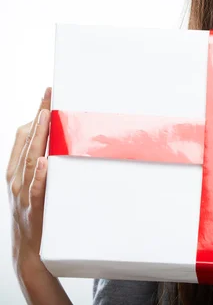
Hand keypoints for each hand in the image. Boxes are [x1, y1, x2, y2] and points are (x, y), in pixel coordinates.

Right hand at [6, 88, 51, 273]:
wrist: (33, 252)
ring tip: (46, 117)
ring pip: (30, 160)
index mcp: (17, 171)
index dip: (34, 115)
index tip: (47, 96)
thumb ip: (43, 166)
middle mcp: (17, 179)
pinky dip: (39, 174)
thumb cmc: (39, 216)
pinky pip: (36, 188)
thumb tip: (58, 143)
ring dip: (38, 137)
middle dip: (38, 117)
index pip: (23, 136)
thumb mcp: (36, 187)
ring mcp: (24, 193)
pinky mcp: (34, 207)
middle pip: (26, 142)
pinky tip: (45, 161)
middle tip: (50, 96)